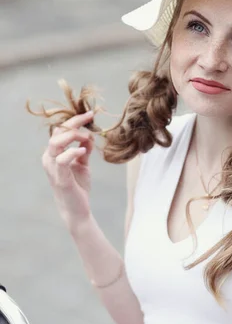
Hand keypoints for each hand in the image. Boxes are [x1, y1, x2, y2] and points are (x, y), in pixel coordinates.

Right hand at [42, 111, 94, 228]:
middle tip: (89, 118)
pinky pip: (63, 160)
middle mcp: (49, 159)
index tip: (90, 114)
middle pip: (57, 132)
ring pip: (56, 143)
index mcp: (53, 154)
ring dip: (72, 136)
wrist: (78, 209)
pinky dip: (73, 152)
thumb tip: (89, 135)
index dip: (74, 121)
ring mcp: (53, 168)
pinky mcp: (60, 178)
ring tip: (86, 137)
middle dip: (74, 123)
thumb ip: (84, 150)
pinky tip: (83, 152)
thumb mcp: (83, 164)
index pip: (60, 130)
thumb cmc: (78, 186)